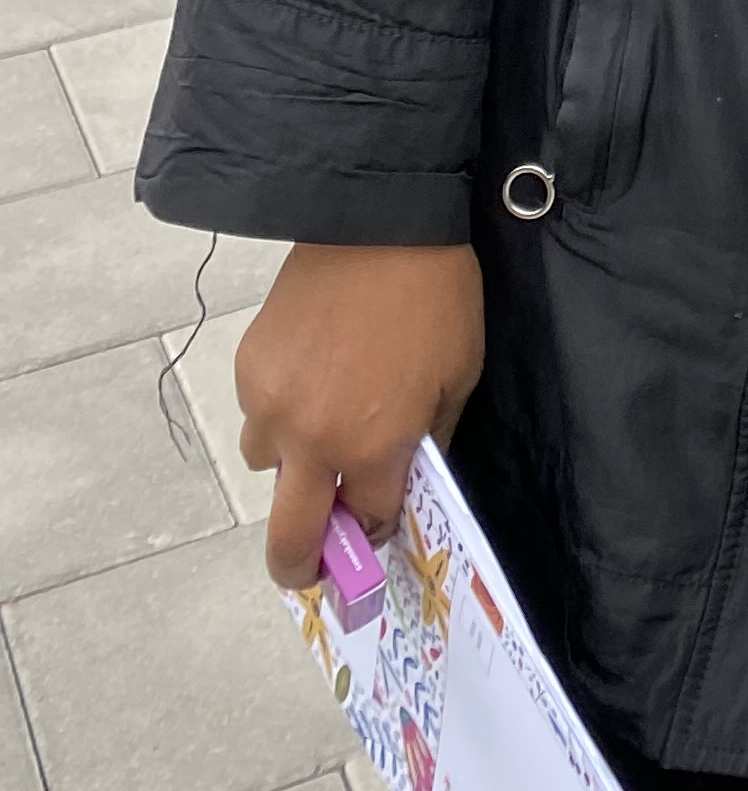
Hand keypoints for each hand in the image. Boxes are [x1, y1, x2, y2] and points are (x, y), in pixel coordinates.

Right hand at [233, 243, 485, 592]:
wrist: (378, 220)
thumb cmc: (436, 297)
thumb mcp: (458, 376)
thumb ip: (429, 439)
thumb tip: (408, 477)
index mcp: (373, 446)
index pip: (366, 522)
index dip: (374, 529)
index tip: (376, 527)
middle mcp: (313, 439)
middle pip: (289, 539)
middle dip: (299, 567)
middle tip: (309, 570)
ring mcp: (270, 405)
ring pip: (266, 467)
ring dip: (292, 463)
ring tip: (324, 418)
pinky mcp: (247, 368)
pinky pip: (257, 412)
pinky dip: (279, 409)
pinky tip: (311, 370)